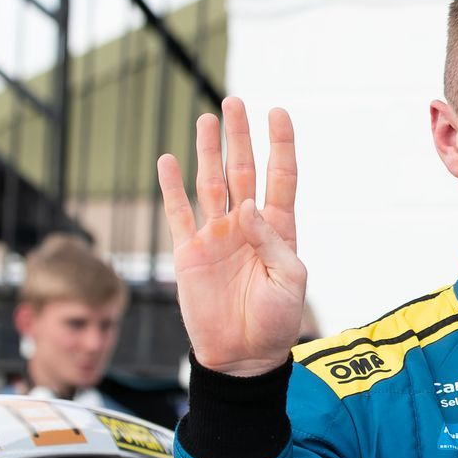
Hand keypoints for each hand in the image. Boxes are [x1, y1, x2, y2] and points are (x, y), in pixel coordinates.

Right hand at [157, 98, 307, 375]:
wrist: (243, 356)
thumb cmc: (276, 321)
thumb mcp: (290, 280)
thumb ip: (272, 241)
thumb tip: (247, 206)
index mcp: (278, 230)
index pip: (280, 178)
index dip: (280, 146)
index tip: (279, 113)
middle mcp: (246, 226)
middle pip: (242, 171)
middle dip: (240, 136)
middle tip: (234, 101)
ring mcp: (216, 236)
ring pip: (210, 183)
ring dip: (207, 151)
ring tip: (207, 118)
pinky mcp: (189, 252)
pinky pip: (178, 213)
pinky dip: (171, 188)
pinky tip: (168, 160)